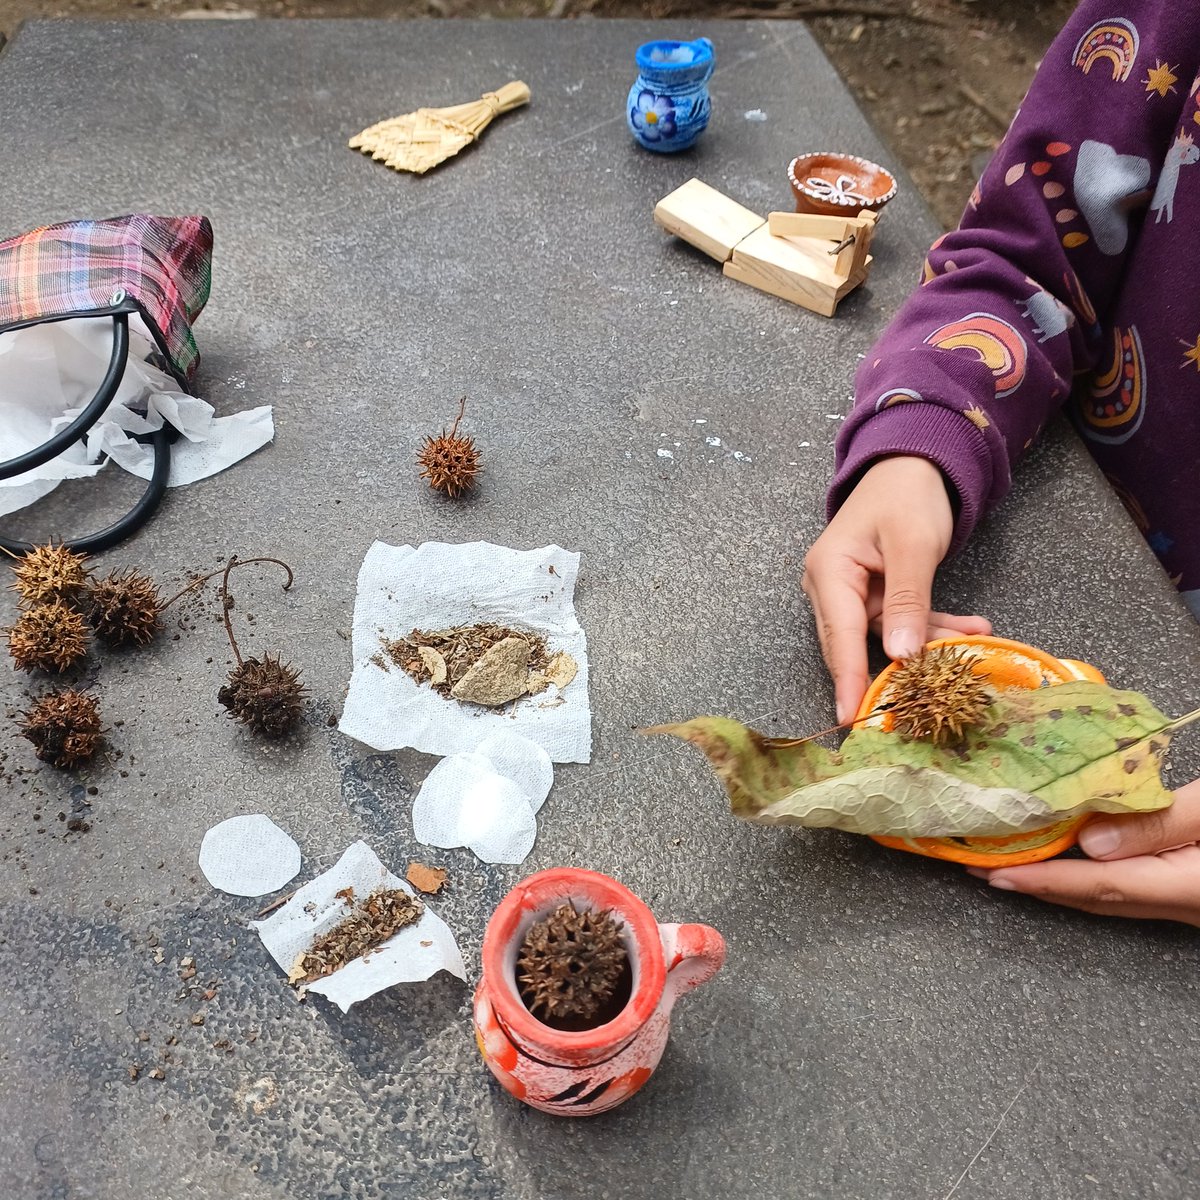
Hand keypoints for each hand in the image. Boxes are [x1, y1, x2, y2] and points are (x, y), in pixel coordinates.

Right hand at [801, 456, 990, 723]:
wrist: (914, 463)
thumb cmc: (907, 493)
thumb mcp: (913, 545)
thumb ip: (908, 600)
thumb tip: (900, 655)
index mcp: (829, 571)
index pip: (839, 636)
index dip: (848, 680)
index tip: (852, 719)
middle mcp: (830, 586)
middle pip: (856, 642)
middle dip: (899, 664)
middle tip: (931, 694)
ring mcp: (850, 592)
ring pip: (886, 635)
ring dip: (930, 641)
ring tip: (975, 638)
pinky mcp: (872, 595)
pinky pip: (899, 622)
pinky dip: (932, 627)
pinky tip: (971, 628)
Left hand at [968, 781, 1199, 925]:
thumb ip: (1159, 823)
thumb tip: (1090, 842)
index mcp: (1185, 887)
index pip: (1098, 884)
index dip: (1042, 880)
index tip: (994, 872)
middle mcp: (1182, 905)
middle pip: (1096, 898)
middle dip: (1036, 885)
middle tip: (981, 867)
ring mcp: (1188, 902)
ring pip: (1112, 896)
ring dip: (1060, 883)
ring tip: (1013, 863)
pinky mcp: (1192, 890)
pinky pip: (1130, 887)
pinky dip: (1091, 876)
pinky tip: (1075, 859)